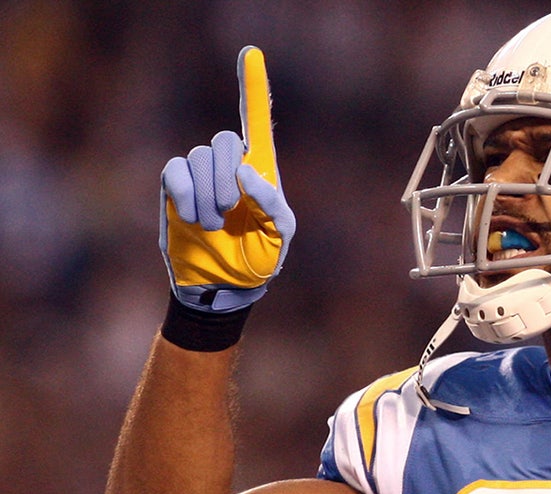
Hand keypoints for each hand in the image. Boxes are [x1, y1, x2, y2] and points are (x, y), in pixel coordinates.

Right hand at [158, 46, 295, 312]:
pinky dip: (186, 194)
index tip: (250, 52)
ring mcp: (199, 176)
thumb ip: (271, 202)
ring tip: (215, 223)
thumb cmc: (259, 258)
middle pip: (224, 140)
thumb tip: (245, 172)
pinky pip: (174, 171)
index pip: (256, 121)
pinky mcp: (174, 189)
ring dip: (209, 193)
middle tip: (231, 209)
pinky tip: (194, 218)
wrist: (224, 286)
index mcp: (261, 171)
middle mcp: (228, 167)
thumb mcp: (280, 234)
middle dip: (228, 175)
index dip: (252, 87)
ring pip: (199, 156)